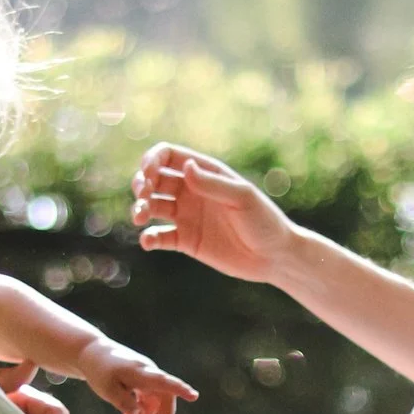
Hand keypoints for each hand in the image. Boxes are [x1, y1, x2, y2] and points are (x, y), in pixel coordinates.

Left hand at [75, 337, 198, 413]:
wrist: (93, 353)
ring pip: (156, 400)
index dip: (180, 389)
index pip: (164, 381)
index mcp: (140, 372)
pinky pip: (148, 399)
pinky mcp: (143, 381)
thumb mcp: (107, 390)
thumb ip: (125, 403)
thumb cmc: (100, 371)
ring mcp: (147, 377)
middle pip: (166, 396)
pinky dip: (140, 409)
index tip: (194, 396)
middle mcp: (149, 373)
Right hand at [131, 143, 299, 284]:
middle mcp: (192, 192)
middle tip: (144, 195)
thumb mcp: (241, 198)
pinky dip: (148, 238)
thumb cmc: (264, 221)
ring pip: (152, 206)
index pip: (168, 156)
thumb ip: (213, 184)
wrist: (275, 257)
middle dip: (141, 183)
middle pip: (154, 179)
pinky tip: (148, 241)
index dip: (152, 160)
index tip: (148, 174)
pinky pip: (159, 237)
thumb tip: (185, 167)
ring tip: (140, 217)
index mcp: (205, 173)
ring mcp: (187, 217)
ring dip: (139, 209)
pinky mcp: (186, 241)